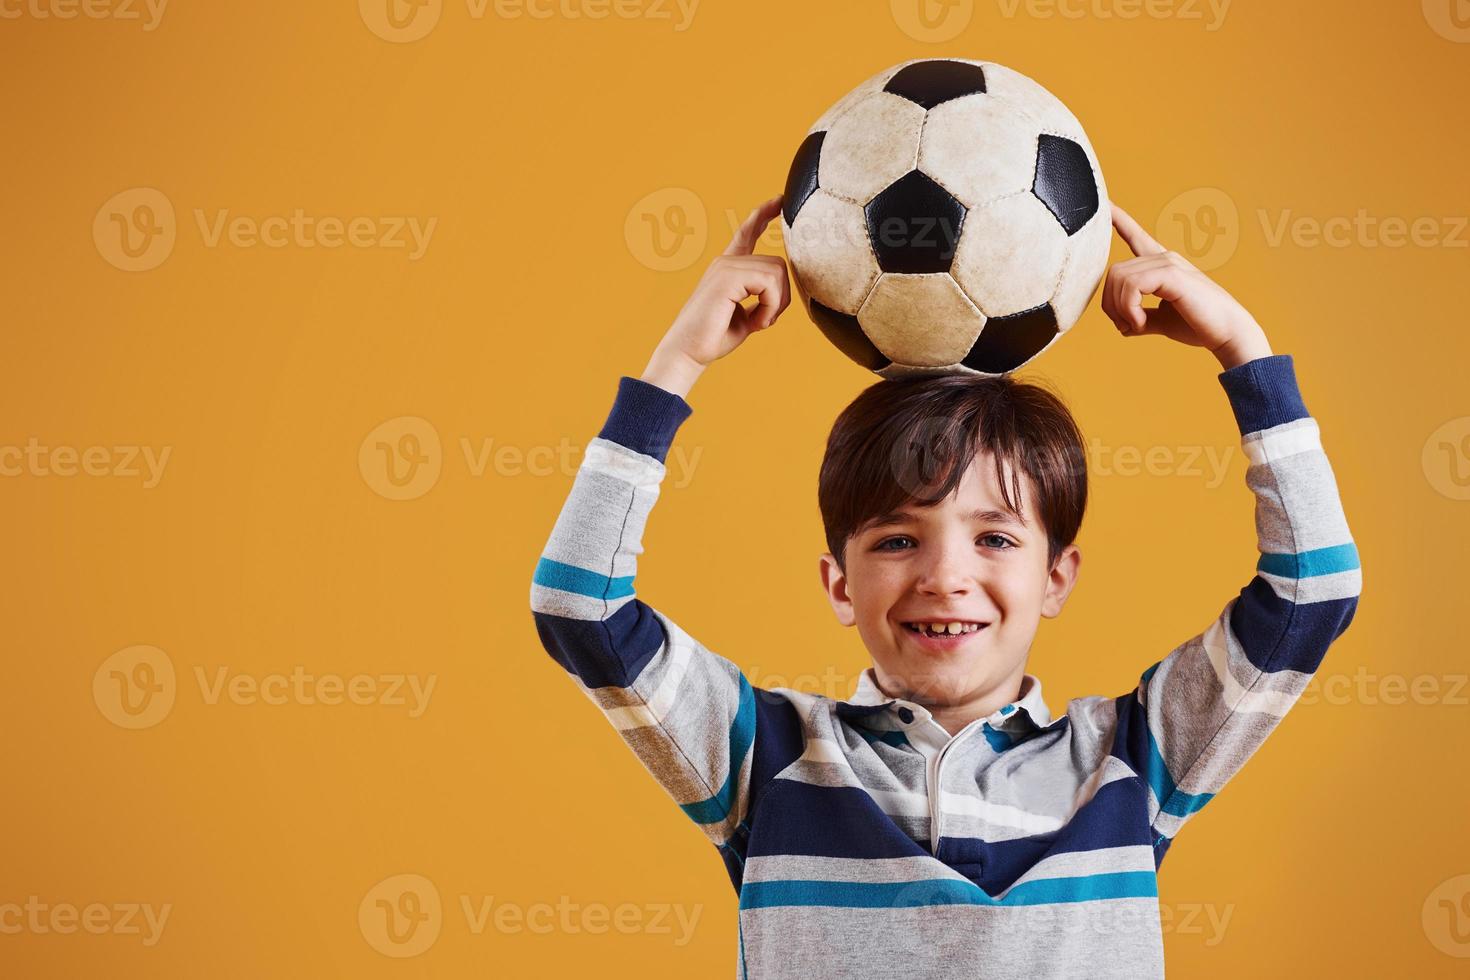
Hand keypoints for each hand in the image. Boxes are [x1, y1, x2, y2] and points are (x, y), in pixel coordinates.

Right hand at [640, 194, 791, 398]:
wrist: (687, 353)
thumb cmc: (714, 338)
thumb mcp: (746, 314)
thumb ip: (762, 298)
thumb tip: (783, 293)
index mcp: (728, 268)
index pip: (747, 233)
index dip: (763, 215)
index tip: (779, 200)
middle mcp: (725, 261)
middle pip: (778, 263)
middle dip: (781, 297)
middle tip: (764, 321)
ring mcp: (725, 266)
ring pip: (777, 272)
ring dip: (776, 304)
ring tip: (759, 323)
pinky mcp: (727, 277)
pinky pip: (769, 282)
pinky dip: (771, 307)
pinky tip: (757, 323)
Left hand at [1103, 203, 1271, 369]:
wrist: (1228, 333)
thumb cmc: (1199, 326)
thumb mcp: (1162, 321)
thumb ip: (1141, 317)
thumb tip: (1123, 326)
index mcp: (1162, 265)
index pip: (1136, 237)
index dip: (1119, 220)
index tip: (1106, 203)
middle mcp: (1164, 258)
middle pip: (1114, 271)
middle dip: (1110, 304)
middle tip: (1125, 326)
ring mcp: (1169, 263)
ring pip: (1119, 277)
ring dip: (1120, 309)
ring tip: (1136, 326)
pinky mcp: (1172, 274)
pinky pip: (1131, 285)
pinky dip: (1129, 308)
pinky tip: (1141, 323)